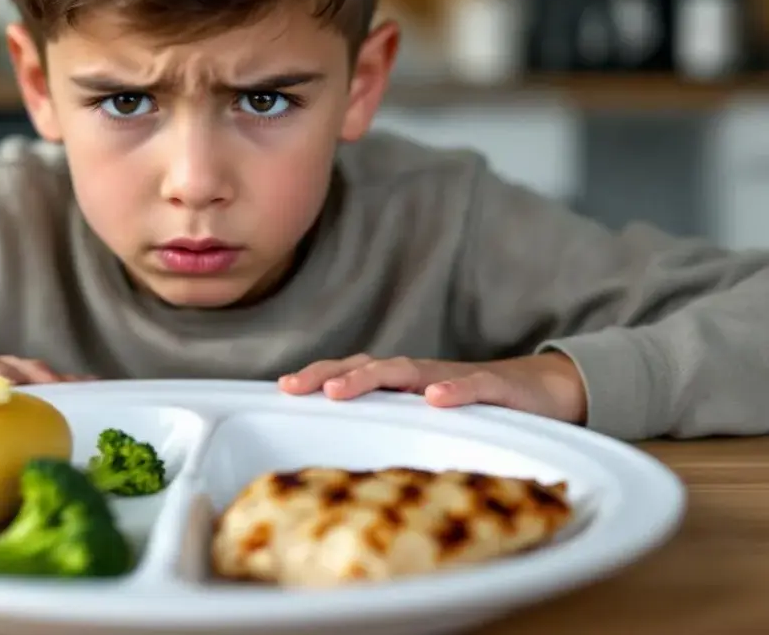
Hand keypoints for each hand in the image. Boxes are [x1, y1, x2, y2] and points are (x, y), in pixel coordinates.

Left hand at [277, 352, 586, 424]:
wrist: (548, 390)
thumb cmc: (481, 409)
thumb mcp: (433, 421)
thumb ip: (399, 430)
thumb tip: (354, 466)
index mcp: (406, 386)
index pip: (355, 374)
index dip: (320, 376)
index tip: (284, 387)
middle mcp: (425, 376)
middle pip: (370, 366)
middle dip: (331, 374)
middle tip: (297, 387)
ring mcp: (458, 378)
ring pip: (410, 371)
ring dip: (373, 377)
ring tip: (342, 389)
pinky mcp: (498, 387)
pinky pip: (474, 386)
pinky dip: (454, 390)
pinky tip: (436, 399)